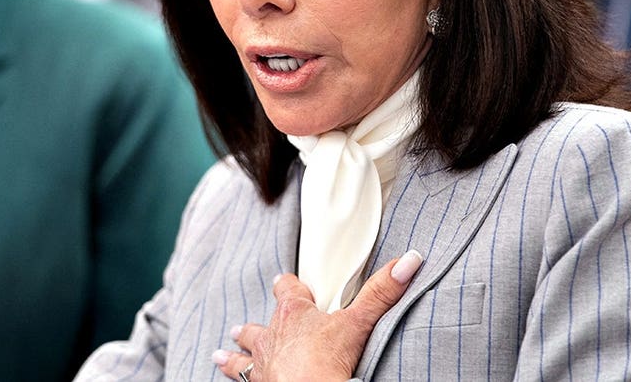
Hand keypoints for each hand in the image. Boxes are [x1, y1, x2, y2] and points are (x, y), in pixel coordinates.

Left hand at [213, 249, 422, 380]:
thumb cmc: (325, 358)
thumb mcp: (359, 322)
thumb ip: (382, 292)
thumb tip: (409, 260)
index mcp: (293, 315)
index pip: (287, 291)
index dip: (287, 286)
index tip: (285, 281)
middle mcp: (272, 338)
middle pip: (260, 326)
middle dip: (253, 326)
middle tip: (241, 326)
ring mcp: (262, 366)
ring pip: (243, 358)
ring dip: (235, 354)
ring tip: (221, 352)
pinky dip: (236, 379)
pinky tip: (227, 377)